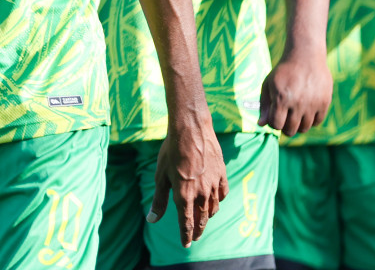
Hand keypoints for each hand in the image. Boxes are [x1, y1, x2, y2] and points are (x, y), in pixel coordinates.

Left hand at [152, 113, 227, 246]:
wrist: (191, 129)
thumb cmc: (171, 151)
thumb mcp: (160, 176)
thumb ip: (159, 200)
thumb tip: (152, 220)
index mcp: (184, 195)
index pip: (186, 223)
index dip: (186, 236)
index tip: (186, 245)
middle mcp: (201, 194)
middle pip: (202, 219)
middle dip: (198, 230)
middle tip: (195, 237)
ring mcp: (214, 185)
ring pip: (213, 208)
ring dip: (207, 216)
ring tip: (204, 220)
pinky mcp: (222, 175)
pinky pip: (222, 194)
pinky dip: (218, 201)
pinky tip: (215, 201)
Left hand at [259, 49, 331, 135]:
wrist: (305, 56)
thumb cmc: (283, 72)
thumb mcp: (268, 85)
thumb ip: (264, 105)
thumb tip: (261, 125)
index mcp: (282, 99)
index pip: (276, 125)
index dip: (274, 123)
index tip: (275, 116)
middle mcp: (298, 103)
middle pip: (291, 130)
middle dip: (285, 127)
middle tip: (285, 118)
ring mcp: (313, 104)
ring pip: (305, 128)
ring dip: (298, 125)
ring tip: (295, 114)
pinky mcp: (324, 102)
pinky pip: (317, 122)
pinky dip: (311, 120)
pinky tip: (306, 111)